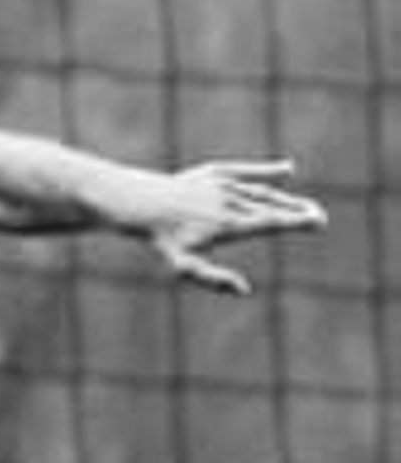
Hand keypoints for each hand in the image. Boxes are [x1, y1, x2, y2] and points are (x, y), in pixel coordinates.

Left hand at [147, 159, 326, 294]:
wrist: (142, 204)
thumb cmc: (163, 240)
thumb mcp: (184, 266)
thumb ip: (214, 279)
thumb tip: (244, 291)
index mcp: (228, 225)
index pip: (271, 222)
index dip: (296, 221)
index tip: (317, 222)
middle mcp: (230, 203)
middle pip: (272, 206)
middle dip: (298, 211)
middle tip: (319, 218)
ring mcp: (223, 185)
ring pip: (262, 190)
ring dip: (285, 198)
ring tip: (305, 207)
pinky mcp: (214, 172)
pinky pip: (245, 170)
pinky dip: (266, 170)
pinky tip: (287, 171)